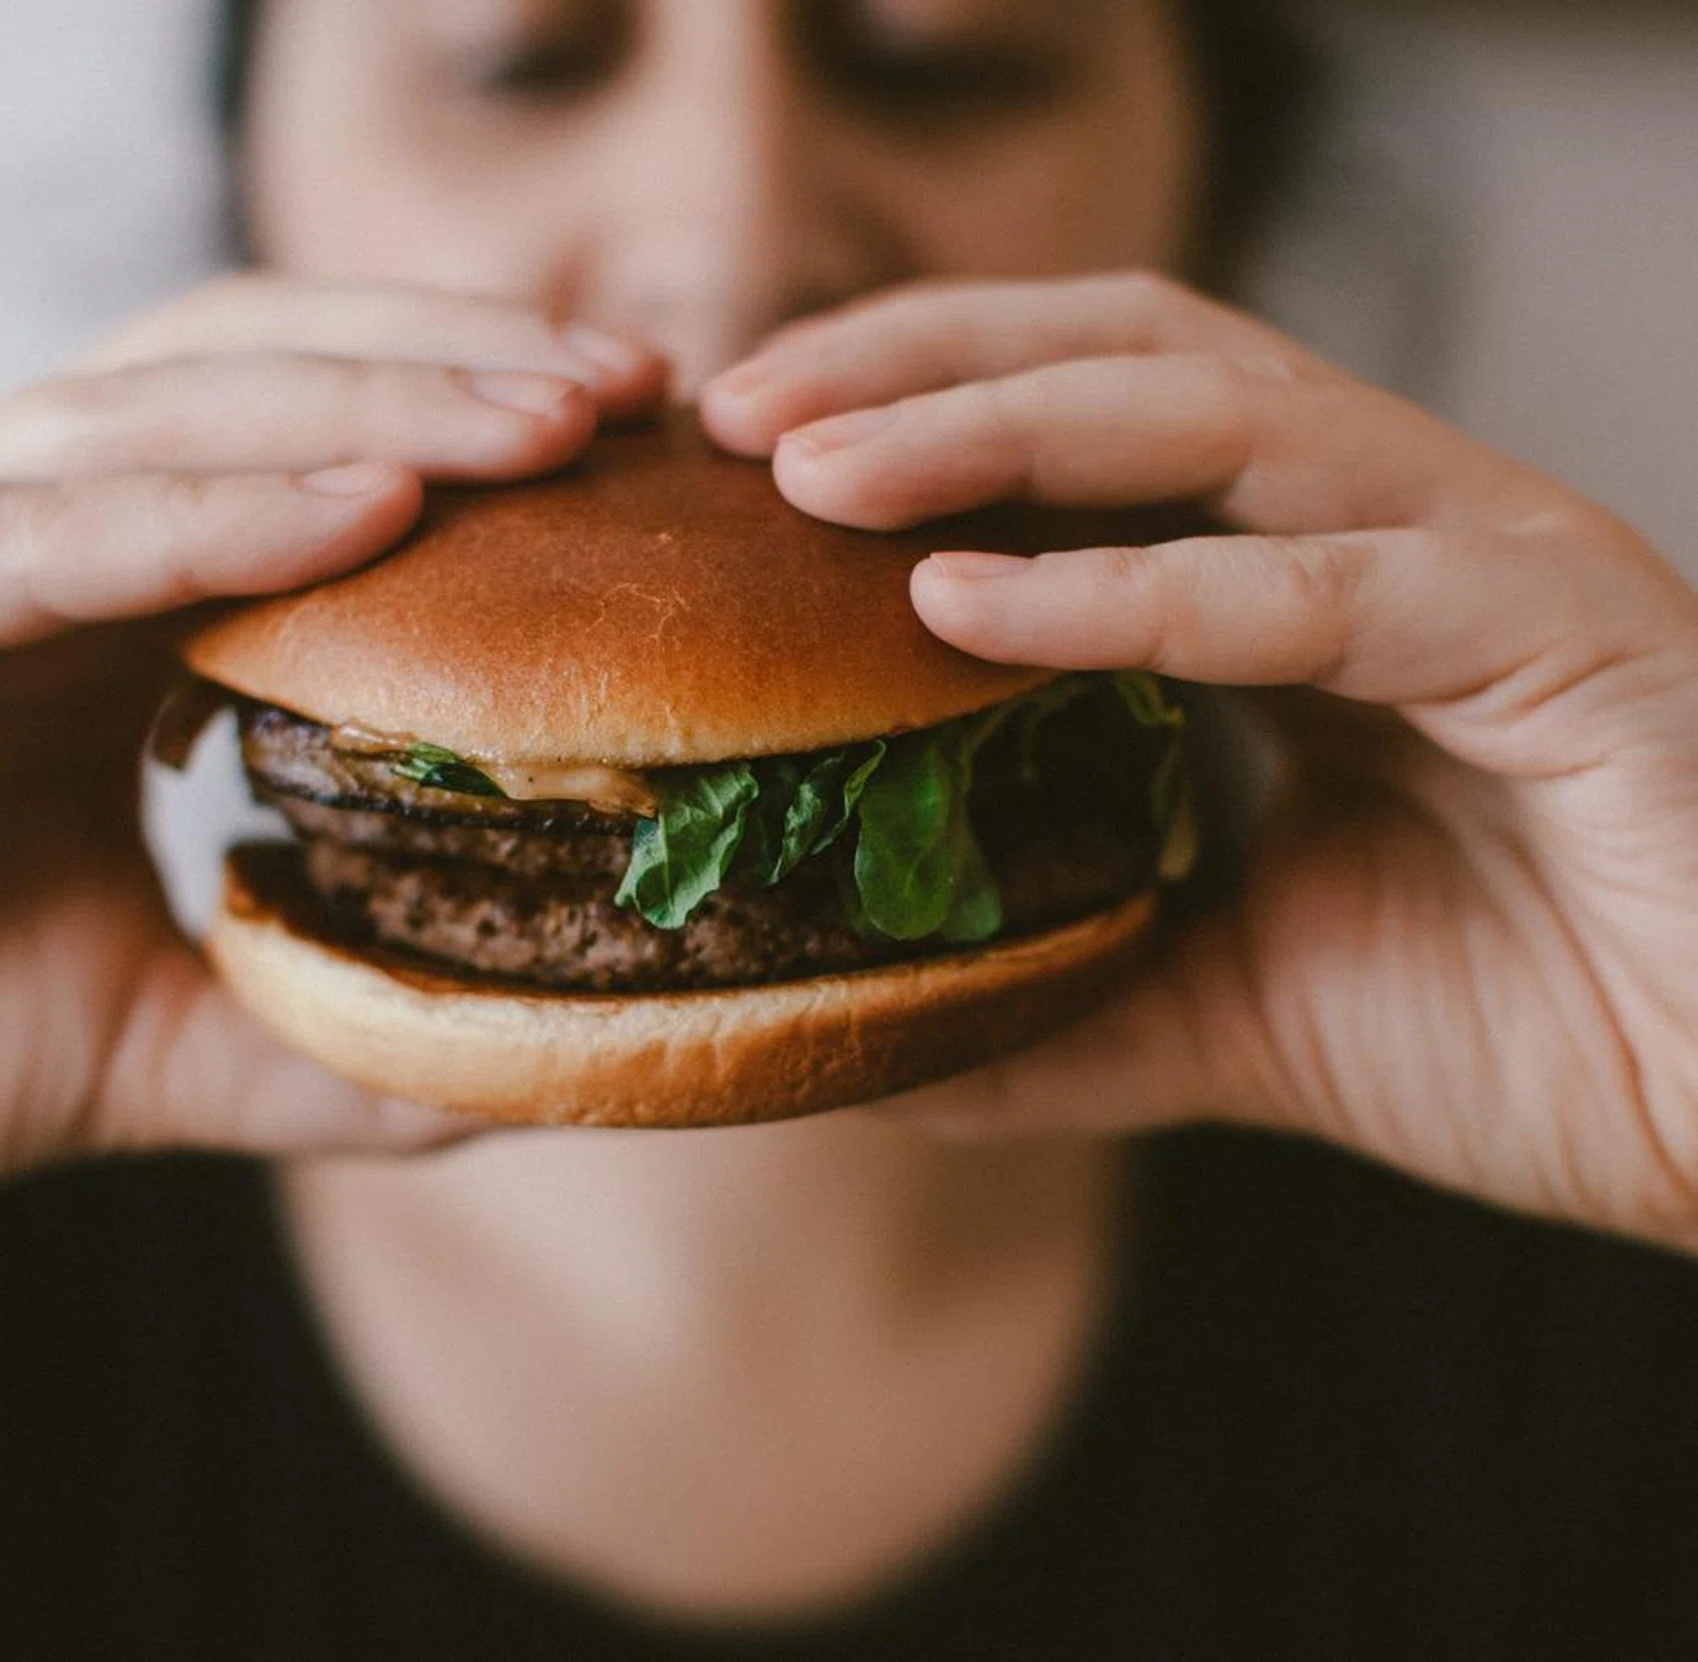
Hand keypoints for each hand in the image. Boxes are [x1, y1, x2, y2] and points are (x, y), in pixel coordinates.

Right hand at [0, 277, 665, 1217]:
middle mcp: (15, 540)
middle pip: (262, 379)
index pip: (309, 454)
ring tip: (558, 417)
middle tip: (645, 387)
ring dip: (375, 400)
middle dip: (459, 364)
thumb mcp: (144, 1041)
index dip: (477, 434)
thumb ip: (314, 1033)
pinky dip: (206, 508)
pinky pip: (33, 530)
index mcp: (97, 611)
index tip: (649, 451)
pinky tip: (371, 504)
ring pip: (163, 411)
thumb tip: (514, 1056)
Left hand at [704, 273, 1697, 1252]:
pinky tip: (963, 602)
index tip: (745, 456)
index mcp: (1311, 581)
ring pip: (1211, 416)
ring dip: (990, 428)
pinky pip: (1314, 586)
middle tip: (736, 413)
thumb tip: (880, 1045)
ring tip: (810, 471)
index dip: (915, 406)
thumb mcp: (1230, 1007)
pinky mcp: (1556, 630)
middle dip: (920, 363)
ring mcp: (1477, 556)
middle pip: (1128, 356)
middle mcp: (1387, 528)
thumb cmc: (1524, 1031)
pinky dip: (1131, 589)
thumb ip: (1065, 1000)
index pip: (1091, 421)